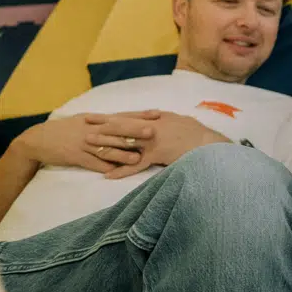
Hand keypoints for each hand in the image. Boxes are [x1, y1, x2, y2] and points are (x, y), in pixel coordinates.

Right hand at [17, 114, 144, 174]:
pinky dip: (103, 167)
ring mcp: (84, 144)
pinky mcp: (76, 157)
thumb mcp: (85, 121)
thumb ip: (104, 122)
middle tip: (153, 131)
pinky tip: (114, 172)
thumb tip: (125, 122)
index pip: (122, 116)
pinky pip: (91, 163)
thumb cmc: (65, 130)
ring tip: (138, 158)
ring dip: (122, 153)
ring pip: (106, 148)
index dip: (139, 115)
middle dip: (135, 131)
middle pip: (117, 130)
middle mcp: (92, 130)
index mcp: (96, 120)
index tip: (157, 113)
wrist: (39, 139)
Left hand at [83, 110, 229, 178]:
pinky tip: (108, 175)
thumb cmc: (197, 133)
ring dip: (106, 145)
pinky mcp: (157, 155)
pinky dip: (122, 170)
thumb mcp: (179, 120)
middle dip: (101, 127)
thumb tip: (154, 116)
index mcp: (156, 118)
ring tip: (89, 147)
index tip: (93, 116)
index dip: (109, 116)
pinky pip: (135, 165)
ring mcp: (153, 141)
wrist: (209, 143)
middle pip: (121, 126)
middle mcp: (151, 127)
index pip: (127, 116)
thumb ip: (164, 119)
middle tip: (82, 127)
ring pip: (124, 143)